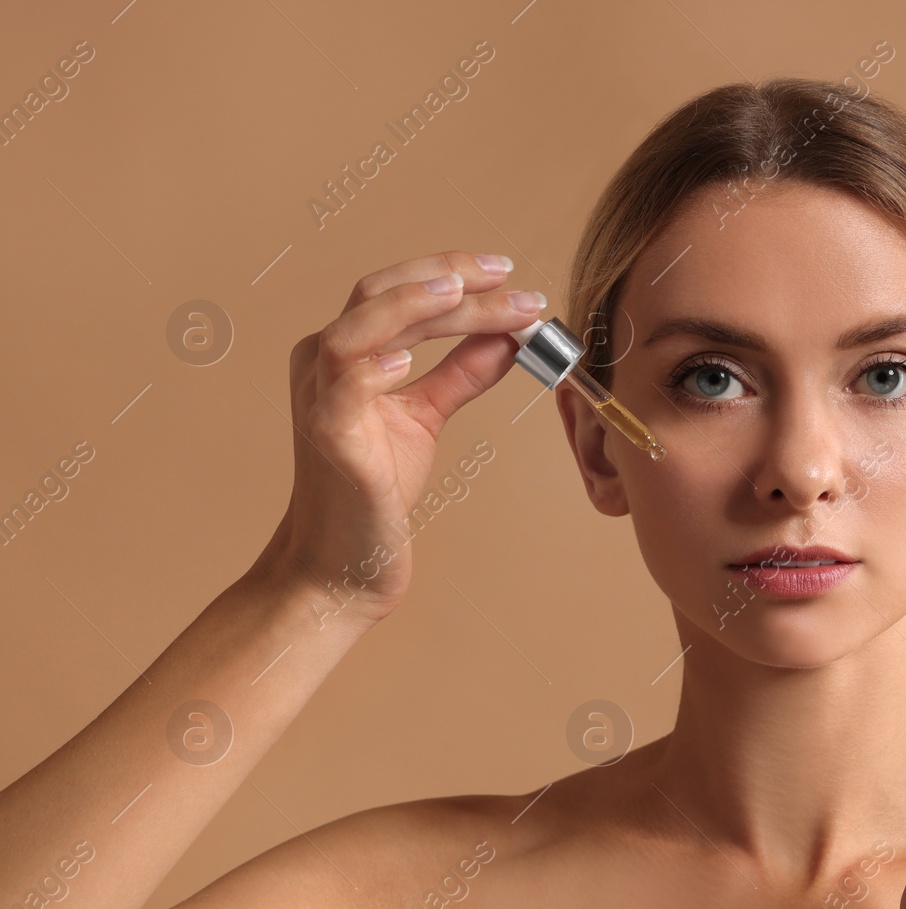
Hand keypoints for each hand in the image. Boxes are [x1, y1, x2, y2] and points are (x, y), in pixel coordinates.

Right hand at [252, 251, 544, 620]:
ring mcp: (319, 397)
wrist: (343, 562)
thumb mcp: (425, 415)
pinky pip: (342, 389)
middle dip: (447, 279)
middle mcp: (323, 363)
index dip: (451, 274)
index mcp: (345, 352)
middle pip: (381, 295)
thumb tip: (508, 335)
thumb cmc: (374, 487)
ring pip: (358, 329)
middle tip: (508, 278)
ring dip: (414, 306)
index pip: (397, 291)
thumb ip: (462, 372)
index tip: (506, 272)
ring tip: (464, 295)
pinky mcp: (327, 436)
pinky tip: (407, 362)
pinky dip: (373, 368)